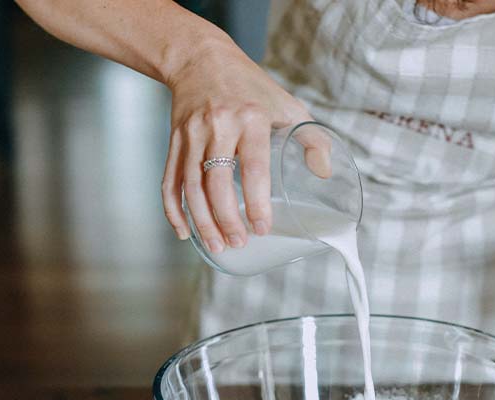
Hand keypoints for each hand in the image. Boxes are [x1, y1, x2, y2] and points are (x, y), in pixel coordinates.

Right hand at [161, 33, 322, 249]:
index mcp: (250, 117)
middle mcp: (218, 125)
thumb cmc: (250, 86)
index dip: (257, 201)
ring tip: (217, 245)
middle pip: (218, 182)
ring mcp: (192, 134)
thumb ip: (312, 138)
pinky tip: (183, 232)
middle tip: (239, 242)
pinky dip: (173, 209)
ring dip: (202, 221)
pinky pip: (169, 180)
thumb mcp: (287, 104)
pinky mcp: (174, 140)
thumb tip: (325, 173)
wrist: (200, 58)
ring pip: (191, 185)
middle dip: (227, 218)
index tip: (262, 228)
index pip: (253, 167)